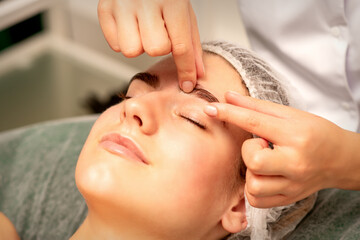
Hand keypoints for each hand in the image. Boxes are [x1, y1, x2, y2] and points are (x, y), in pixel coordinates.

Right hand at [98, 0, 203, 91]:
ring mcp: (122, 5)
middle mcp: (145, 2)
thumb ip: (191, 45)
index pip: (181, 46)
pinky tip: (130, 26)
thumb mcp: (184, 14)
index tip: (187, 84)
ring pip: (132, 51)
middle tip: (159, 31)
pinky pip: (116, 45)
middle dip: (160, 46)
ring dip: (140, 45)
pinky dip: (124, 41)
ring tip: (143, 29)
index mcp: (172, 1)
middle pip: (155, 50)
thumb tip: (196, 74)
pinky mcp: (104, 9)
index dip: (186, 70)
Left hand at [204, 91, 359, 207]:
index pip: (254, 122)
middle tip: (261, 145)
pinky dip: (253, 187)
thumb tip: (228, 97)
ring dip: (251, 171)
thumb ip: (256, 106)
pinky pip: (256, 200)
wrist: (340, 159)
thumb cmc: (316, 133)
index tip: (210, 108)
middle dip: (248, 151)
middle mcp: (295, 163)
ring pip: (253, 185)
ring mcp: (292, 185)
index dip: (228, 114)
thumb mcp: (289, 115)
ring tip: (265, 161)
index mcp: (295, 136)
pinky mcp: (287, 199)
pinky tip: (263, 175)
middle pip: (253, 161)